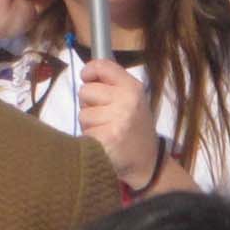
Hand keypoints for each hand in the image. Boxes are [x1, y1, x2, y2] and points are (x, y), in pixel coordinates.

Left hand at [78, 57, 163, 189]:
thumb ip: (112, 85)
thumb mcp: (132, 100)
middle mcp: (126, 101)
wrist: (147, 162)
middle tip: (104, 116)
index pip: (102, 66)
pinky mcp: (106, 139)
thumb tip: (87, 73)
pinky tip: (104, 142)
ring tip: (106, 130)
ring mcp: (117, 121)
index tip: (87, 78)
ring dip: (90, 124)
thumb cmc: (134, 128)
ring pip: (83, 114)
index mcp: (132, 88)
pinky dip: (90, 138)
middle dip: (89, 104)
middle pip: (85, 90)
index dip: (89, 71)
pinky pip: (84, 132)